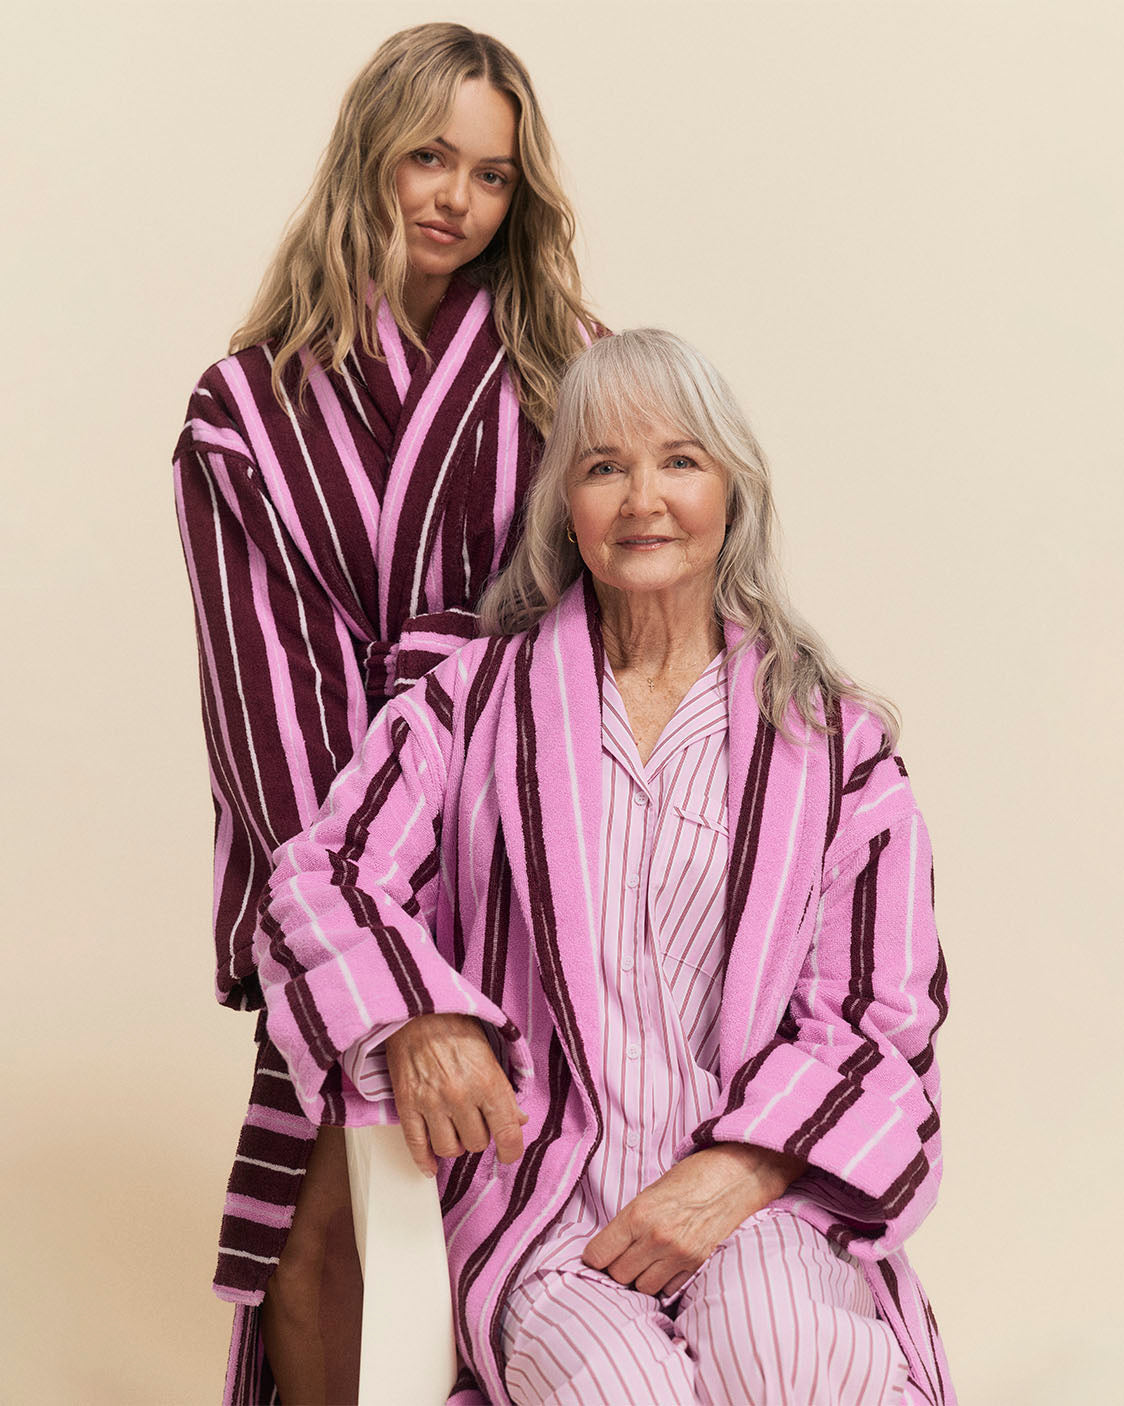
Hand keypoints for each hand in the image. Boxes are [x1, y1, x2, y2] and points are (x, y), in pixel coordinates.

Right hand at [384, 1013, 528, 1176]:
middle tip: (476, 1120)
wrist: (417, 1011)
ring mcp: (431, 1102)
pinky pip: (416, 1146)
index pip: (507, 1133)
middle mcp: (460, 1095)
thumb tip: (518, 1120)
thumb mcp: (489, 1054)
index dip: (511, 1149)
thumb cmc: (455, 1027)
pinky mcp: (407, 1104)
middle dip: (480, 1136)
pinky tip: (430, 1165)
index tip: (509, 1152)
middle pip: (477, 1143)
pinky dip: (424, 1161)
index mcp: (487, 1081)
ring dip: (455, 1144)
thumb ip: (504, 1090)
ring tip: (455, 1129)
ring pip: (449, 1149)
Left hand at [581, 1143, 806, 1295]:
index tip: (598, 1254)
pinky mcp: (697, 1265)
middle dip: (616, 1268)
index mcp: (639, 1213)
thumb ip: (631, 1220)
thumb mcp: (652, 1190)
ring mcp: (678, 1255)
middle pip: (618, 1275)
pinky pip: (667, 1289)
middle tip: (623, 1255)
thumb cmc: (693, 1175)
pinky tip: (666, 1264)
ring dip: (640, 1277)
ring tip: (646, 1259)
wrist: (738, 1175)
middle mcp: (656, 1238)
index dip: (594, 1256)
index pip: (598, 1254)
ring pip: (642, 1288)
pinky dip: (663, 1282)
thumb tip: (610, 1246)